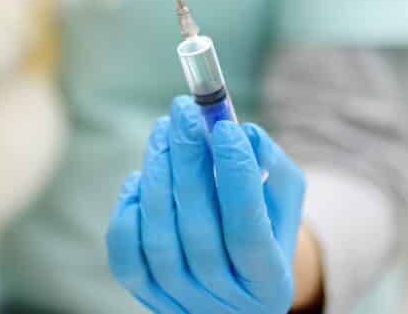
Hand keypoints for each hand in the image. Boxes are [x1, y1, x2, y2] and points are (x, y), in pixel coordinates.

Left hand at [106, 96, 305, 313]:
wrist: (233, 284)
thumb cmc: (262, 228)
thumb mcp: (281, 201)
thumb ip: (273, 168)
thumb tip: (245, 134)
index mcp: (269, 282)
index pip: (248, 230)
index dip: (236, 177)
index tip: (225, 126)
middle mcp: (225, 301)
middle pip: (198, 229)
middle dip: (187, 161)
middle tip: (182, 112)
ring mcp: (182, 301)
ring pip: (159, 237)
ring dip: (157, 174)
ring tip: (163, 130)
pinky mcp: (147, 296)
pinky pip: (126, 254)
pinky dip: (130, 210)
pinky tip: (142, 178)